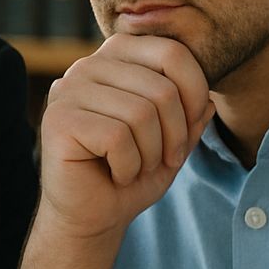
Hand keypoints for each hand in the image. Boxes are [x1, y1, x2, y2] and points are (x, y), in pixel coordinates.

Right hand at [40, 34, 213, 241]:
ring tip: (135, 168)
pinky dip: (128, 166)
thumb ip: (191, 117)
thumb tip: (210, 102)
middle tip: (163, 161)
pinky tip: (114, 174)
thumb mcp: (173, 143)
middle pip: (162, 88)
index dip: (195, 94)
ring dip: (151, 155)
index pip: (172, 52)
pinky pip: (116, 137)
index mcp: (116, 57)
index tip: (186, 133)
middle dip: (175, 135)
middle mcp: (88, 65)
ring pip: (141, 114)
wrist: (91, 216)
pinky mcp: (57, 119)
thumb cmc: (130, 173)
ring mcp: (68, 90)